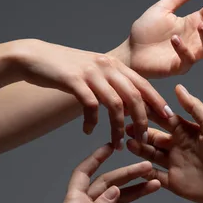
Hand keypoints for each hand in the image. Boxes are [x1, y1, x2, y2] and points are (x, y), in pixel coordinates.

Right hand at [13, 40, 169, 145]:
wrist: (35, 58)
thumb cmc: (66, 69)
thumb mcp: (94, 72)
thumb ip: (112, 84)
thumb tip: (130, 103)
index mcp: (115, 65)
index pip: (144, 85)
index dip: (158, 103)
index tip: (168, 121)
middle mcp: (107, 66)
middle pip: (134, 96)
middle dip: (142, 121)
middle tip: (144, 141)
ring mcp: (91, 73)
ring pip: (115, 104)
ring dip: (119, 128)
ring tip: (117, 145)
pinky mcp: (74, 80)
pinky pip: (91, 106)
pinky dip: (92, 122)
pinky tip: (88, 131)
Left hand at [111, 0, 202, 78]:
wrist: (129, 52)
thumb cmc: (145, 32)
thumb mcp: (163, 9)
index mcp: (192, 23)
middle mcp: (194, 39)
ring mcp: (188, 54)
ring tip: (201, 26)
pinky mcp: (178, 66)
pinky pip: (188, 60)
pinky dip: (184, 49)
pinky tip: (174, 39)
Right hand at [126, 84, 202, 202]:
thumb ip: (194, 107)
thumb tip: (178, 87)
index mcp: (187, 131)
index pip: (164, 119)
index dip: (149, 113)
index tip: (133, 104)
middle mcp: (179, 147)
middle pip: (154, 137)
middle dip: (139, 130)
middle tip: (123, 124)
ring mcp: (175, 165)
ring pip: (151, 155)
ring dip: (139, 149)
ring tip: (126, 141)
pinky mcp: (174, 183)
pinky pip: (155, 177)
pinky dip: (144, 172)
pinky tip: (132, 165)